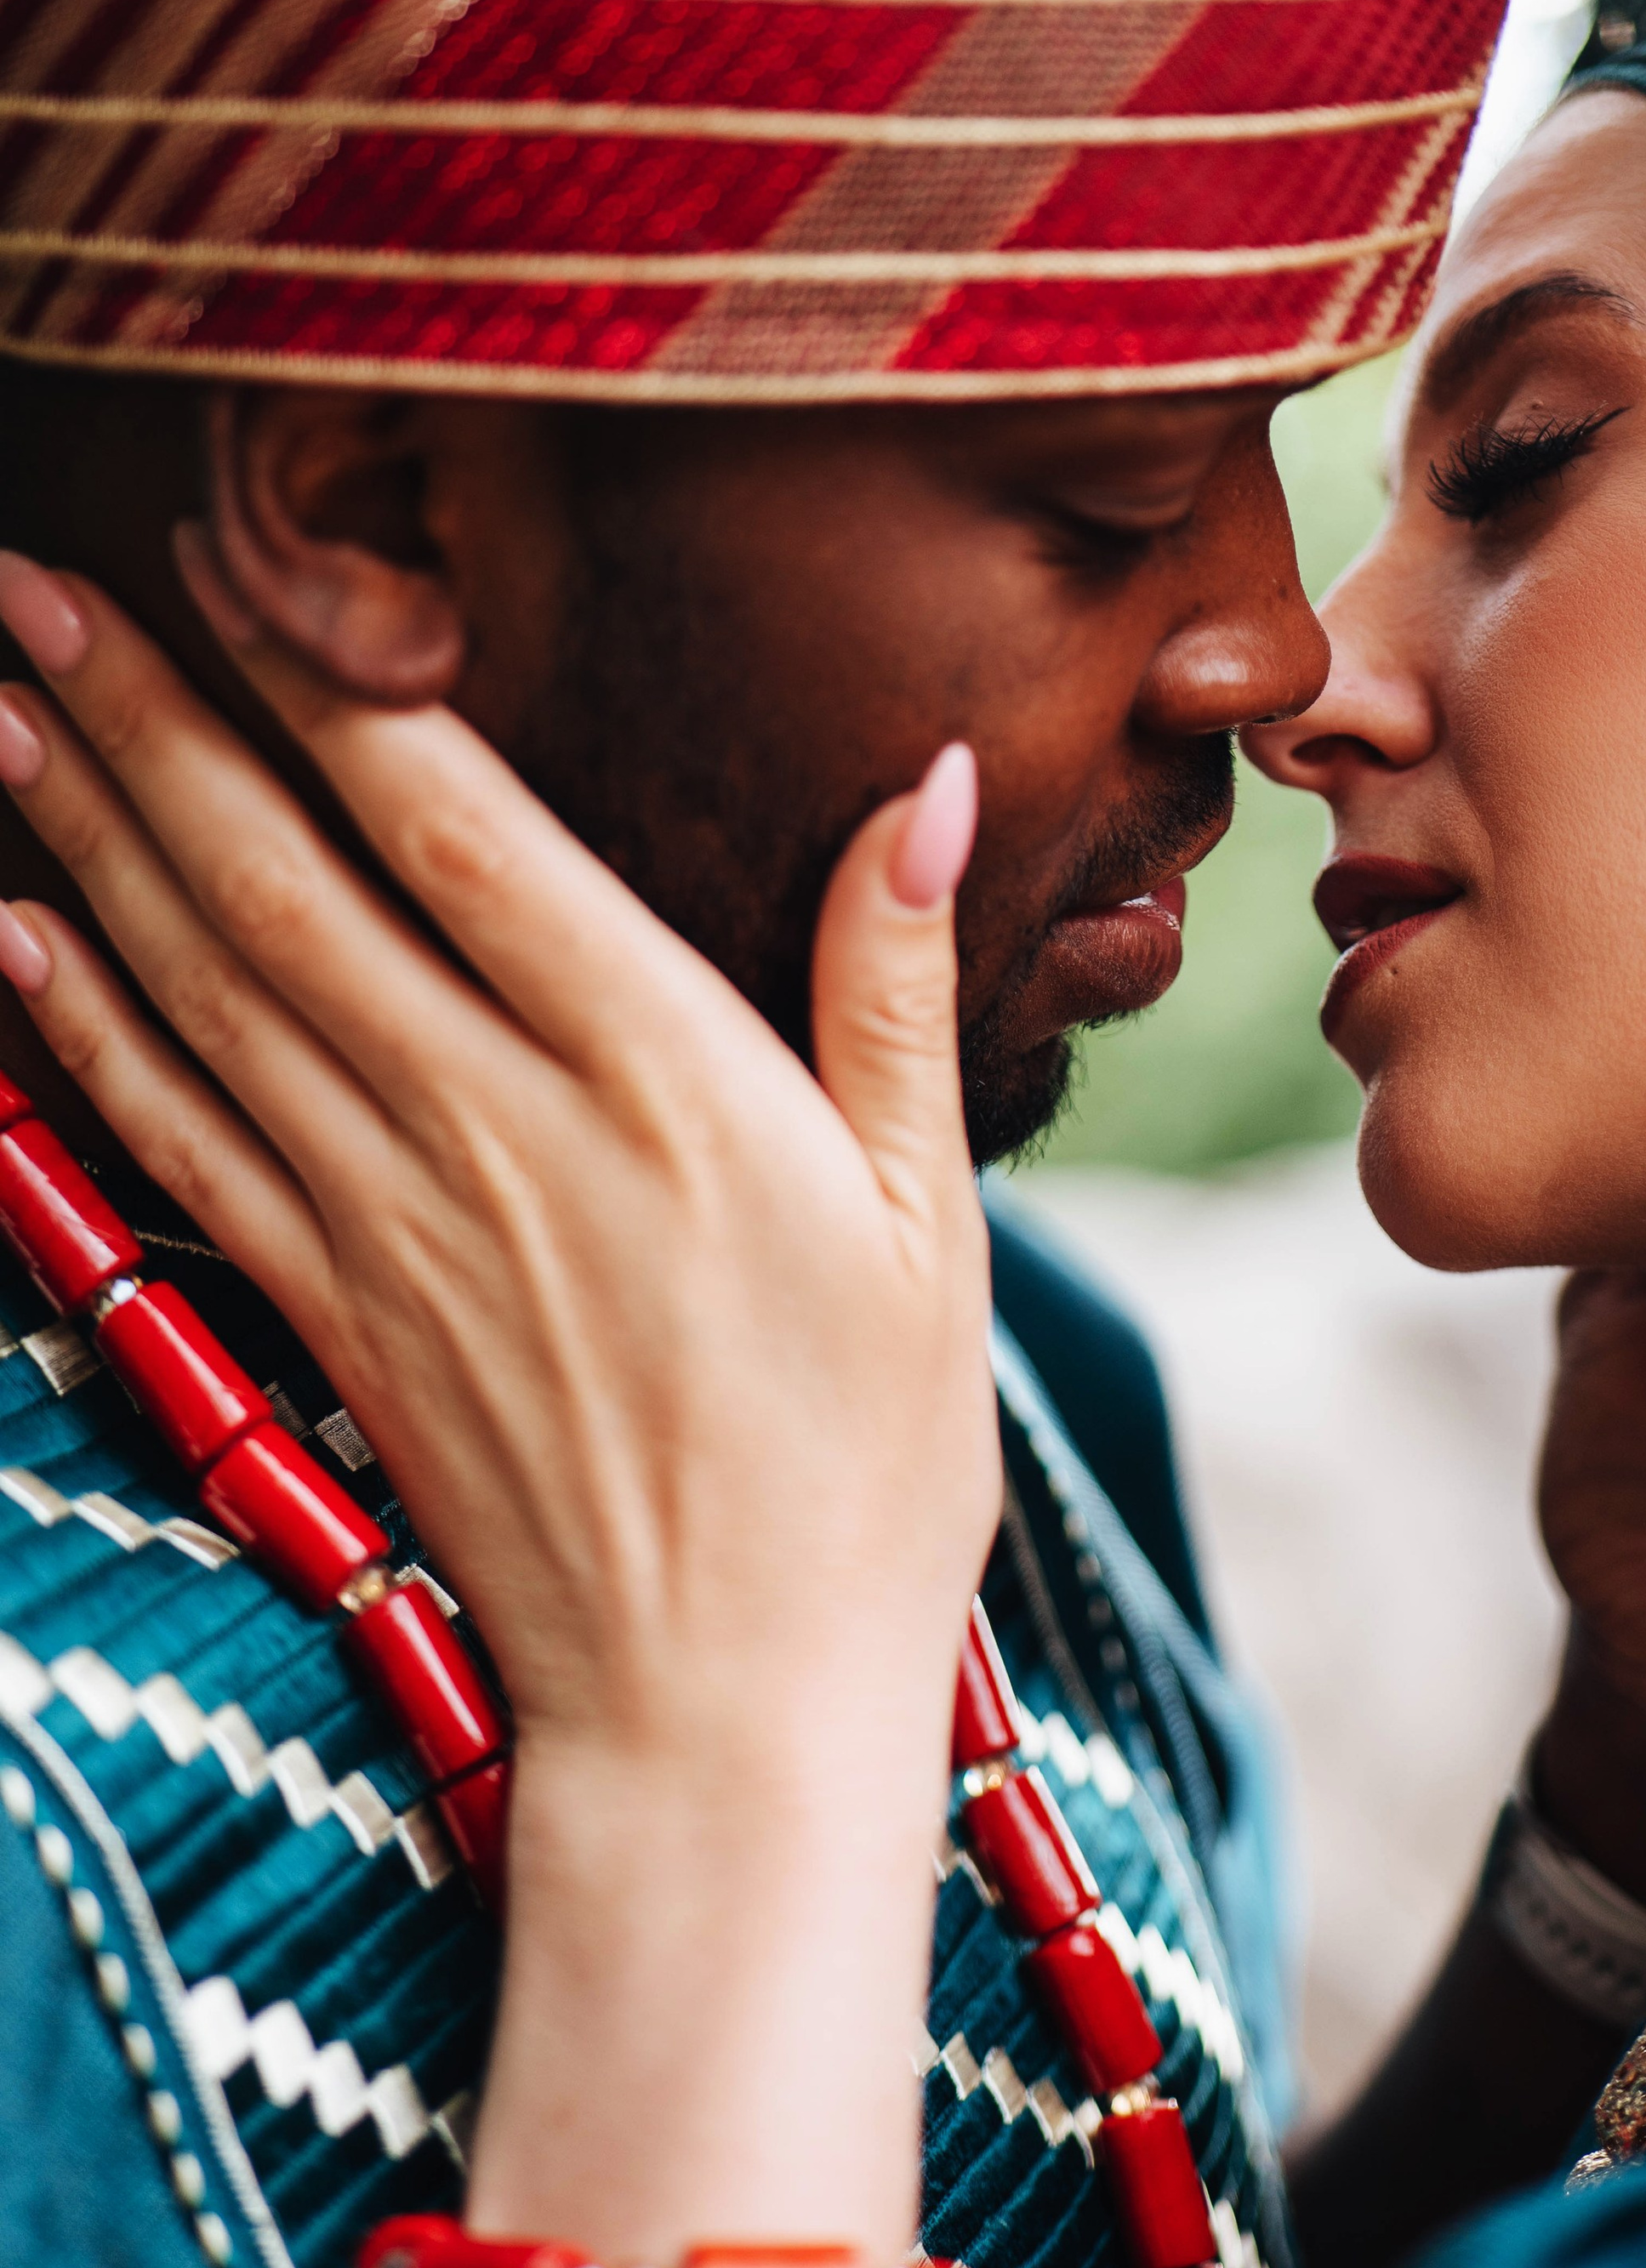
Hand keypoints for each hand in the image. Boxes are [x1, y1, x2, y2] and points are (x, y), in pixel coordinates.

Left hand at [0, 546, 1000, 1791]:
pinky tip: (12, 944)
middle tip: (31, 585)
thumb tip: (930, 782)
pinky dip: (83, 1036)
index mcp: (660, 1078)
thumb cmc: (867, 1465)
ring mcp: (393, 1229)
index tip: (234, 553)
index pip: (456, 832)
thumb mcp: (929, 1218)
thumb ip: (894, 986)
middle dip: (148, 721)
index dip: (331, 682)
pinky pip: (183, 1148)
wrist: (730, 1714)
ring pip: (206, 993)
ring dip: (84, 840)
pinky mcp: (337, 1318)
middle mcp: (496, 1130)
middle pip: (284, 886)